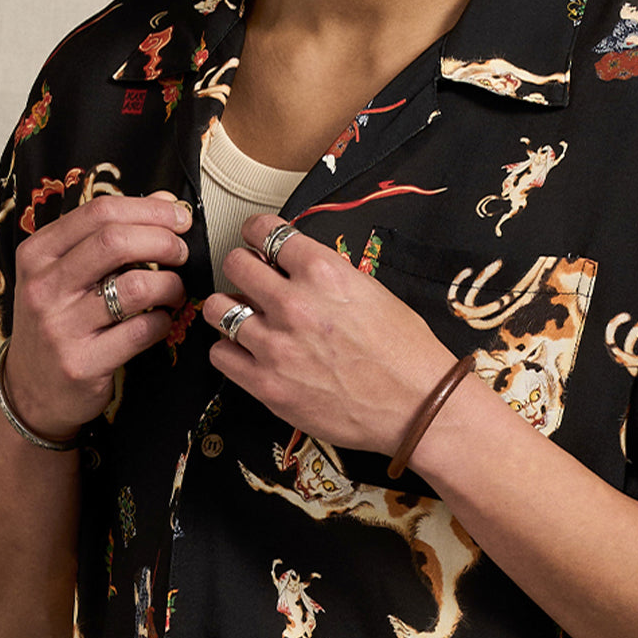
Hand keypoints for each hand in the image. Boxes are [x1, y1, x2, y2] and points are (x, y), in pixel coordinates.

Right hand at [4, 191, 191, 440]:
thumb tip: (162, 200)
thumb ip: (108, 234)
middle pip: (116, 242)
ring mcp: (61, 327)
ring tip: (175, 291)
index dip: (148, 209)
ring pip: (135, 287)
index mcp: (37, 254)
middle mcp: (43, 287)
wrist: (31, 391)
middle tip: (181, 252)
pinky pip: (141, 331)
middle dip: (163, 241)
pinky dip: (163, 322)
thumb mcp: (66, 273)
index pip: (98, 212)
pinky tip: (162, 321)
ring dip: (170, 285)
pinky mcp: (83, 362)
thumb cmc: (58, 323)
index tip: (178, 217)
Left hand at [203, 215, 453, 453]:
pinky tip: (247, 352)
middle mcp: (294, 303)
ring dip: (230, 310)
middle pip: (235, 264)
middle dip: (243, 268)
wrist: (418, 406)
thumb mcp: (372, 292)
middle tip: (251, 281)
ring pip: (219, 309)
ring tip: (245, 318)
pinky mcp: (267, 384)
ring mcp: (276, 345)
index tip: (257, 241)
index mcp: (323, 272)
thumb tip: (296, 268)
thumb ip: (327, 276)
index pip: (265, 230)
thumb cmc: (405, 353)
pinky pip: (220, 355)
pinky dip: (230, 351)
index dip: (258, 234)